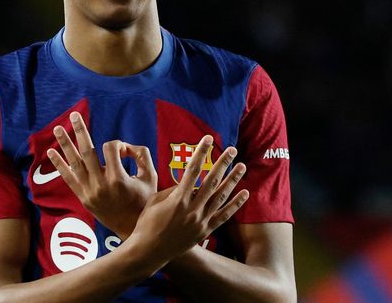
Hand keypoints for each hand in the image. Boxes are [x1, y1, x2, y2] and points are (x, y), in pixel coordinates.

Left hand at [47, 112, 156, 237]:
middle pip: (87, 151)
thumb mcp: (150, 177)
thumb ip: (141, 155)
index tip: (126, 152)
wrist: (132, 230)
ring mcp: (90, 192)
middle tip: (73, 115)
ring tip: (58, 128)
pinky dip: (59, 165)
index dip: (118, 145)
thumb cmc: (144, 201)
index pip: (111, 148)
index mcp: (119, 179)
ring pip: (74, 164)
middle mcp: (101, 185)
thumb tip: (124, 147)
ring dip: (65, 144)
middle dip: (80, 131)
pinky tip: (51, 152)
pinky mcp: (83, 198)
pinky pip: (68, 179)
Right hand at [127, 135, 248, 265]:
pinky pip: (224, 216)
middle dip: (223, 163)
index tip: (208, 139)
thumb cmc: (147, 224)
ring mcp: (200, 221)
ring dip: (232, 180)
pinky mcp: (205, 231)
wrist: (149, 252)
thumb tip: (186, 184)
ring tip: (242, 166)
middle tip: (232, 150)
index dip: (201, 153)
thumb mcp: (154, 202)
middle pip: (211, 181)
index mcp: (177, 199)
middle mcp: (192, 209)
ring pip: (221, 197)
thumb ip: (172, 190)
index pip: (192, 170)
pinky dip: (235, 204)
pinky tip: (244, 193)